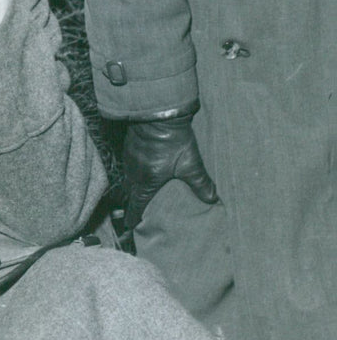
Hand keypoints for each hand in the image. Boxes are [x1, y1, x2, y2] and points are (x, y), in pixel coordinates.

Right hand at [122, 114, 217, 229]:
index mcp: (145, 183)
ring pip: (127, 179)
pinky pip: (128, 166)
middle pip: (128, 194)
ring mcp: (129, 159)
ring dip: (131, 188)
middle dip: (131, 204)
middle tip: (135, 213)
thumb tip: (212, 199)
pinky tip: (142, 170)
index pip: (136, 206)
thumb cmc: (172, 140)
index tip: (130, 226)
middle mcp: (133, 173)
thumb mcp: (190, 163)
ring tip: (138, 193)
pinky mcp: (129, 147)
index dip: (133, 218)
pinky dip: (133, 173)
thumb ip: (200, 183)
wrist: (159, 113)